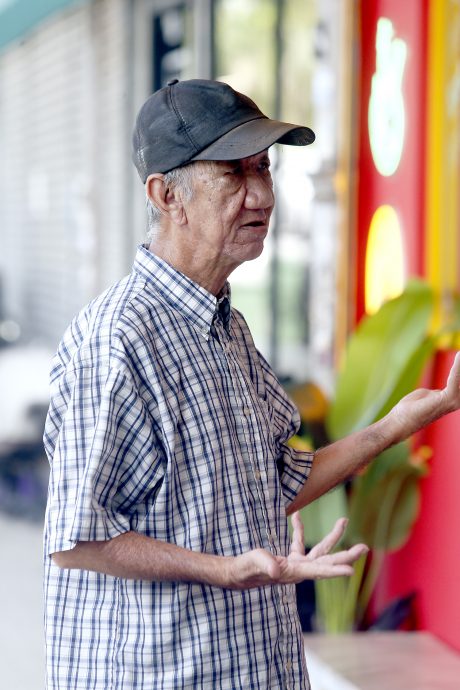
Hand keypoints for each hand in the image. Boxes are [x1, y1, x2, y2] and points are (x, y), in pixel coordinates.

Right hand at [225, 513, 367, 589]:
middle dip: (345, 555)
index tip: (351, 571)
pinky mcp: (288, 558)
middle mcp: (299, 569)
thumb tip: (274, 569)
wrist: (236, 574)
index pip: (318, 571)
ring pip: (319, 550)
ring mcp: (295, 564)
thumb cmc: (245, 569)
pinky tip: (295, 516)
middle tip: (365, 548)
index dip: (334, 570)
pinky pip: (298, 542)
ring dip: (333, 536)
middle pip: (327, 560)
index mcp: (294, 572)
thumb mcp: (253, 564)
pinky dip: (299, 529)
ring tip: (344, 520)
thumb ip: (264, 564)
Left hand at [389, 351, 459, 442]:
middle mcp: (456, 401)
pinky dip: (458, 366)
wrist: (399, 422)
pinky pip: (455, 379)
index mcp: (451, 400)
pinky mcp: (447, 399)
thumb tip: (437, 392)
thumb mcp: (425, 396)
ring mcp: (453, 402)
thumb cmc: (409, 410)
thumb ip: (434, 393)